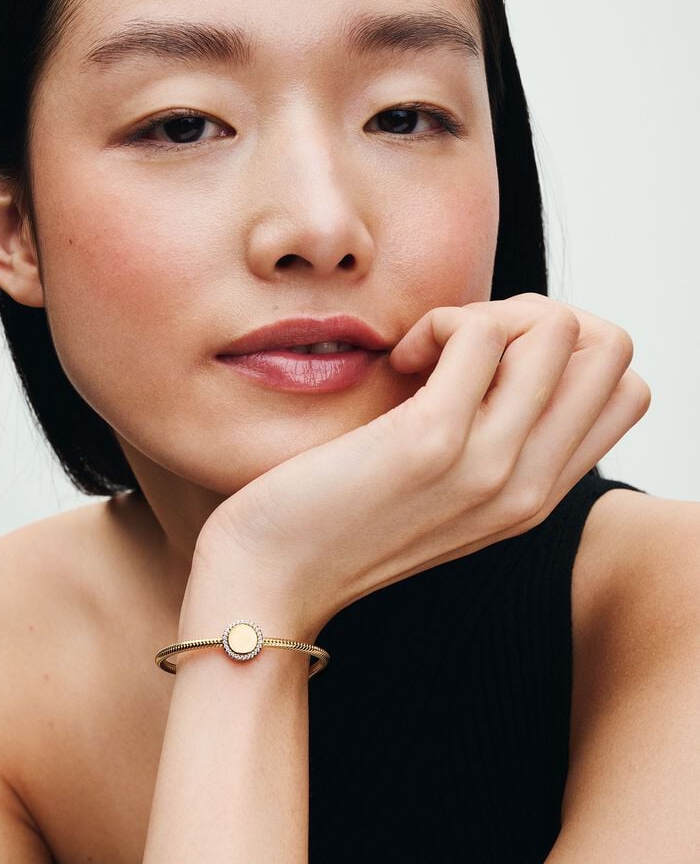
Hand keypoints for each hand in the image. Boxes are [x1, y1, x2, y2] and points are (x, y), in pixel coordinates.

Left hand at [191, 293, 650, 638]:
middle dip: (535, 318)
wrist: (272, 581)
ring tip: (428, 351)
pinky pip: (478, 333)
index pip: (624, 391)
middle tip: (462, 345)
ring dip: (486, 315)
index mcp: (536, 497)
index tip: (493, 363)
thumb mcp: (438, 490)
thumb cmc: (339, 522)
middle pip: (608, 348)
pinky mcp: (430, 443)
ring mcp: (487, 467)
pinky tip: (401, 356)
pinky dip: (440, 321)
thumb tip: (504, 349)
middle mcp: (529, 487)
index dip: (568, 351)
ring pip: (555, 328)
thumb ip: (489, 439)